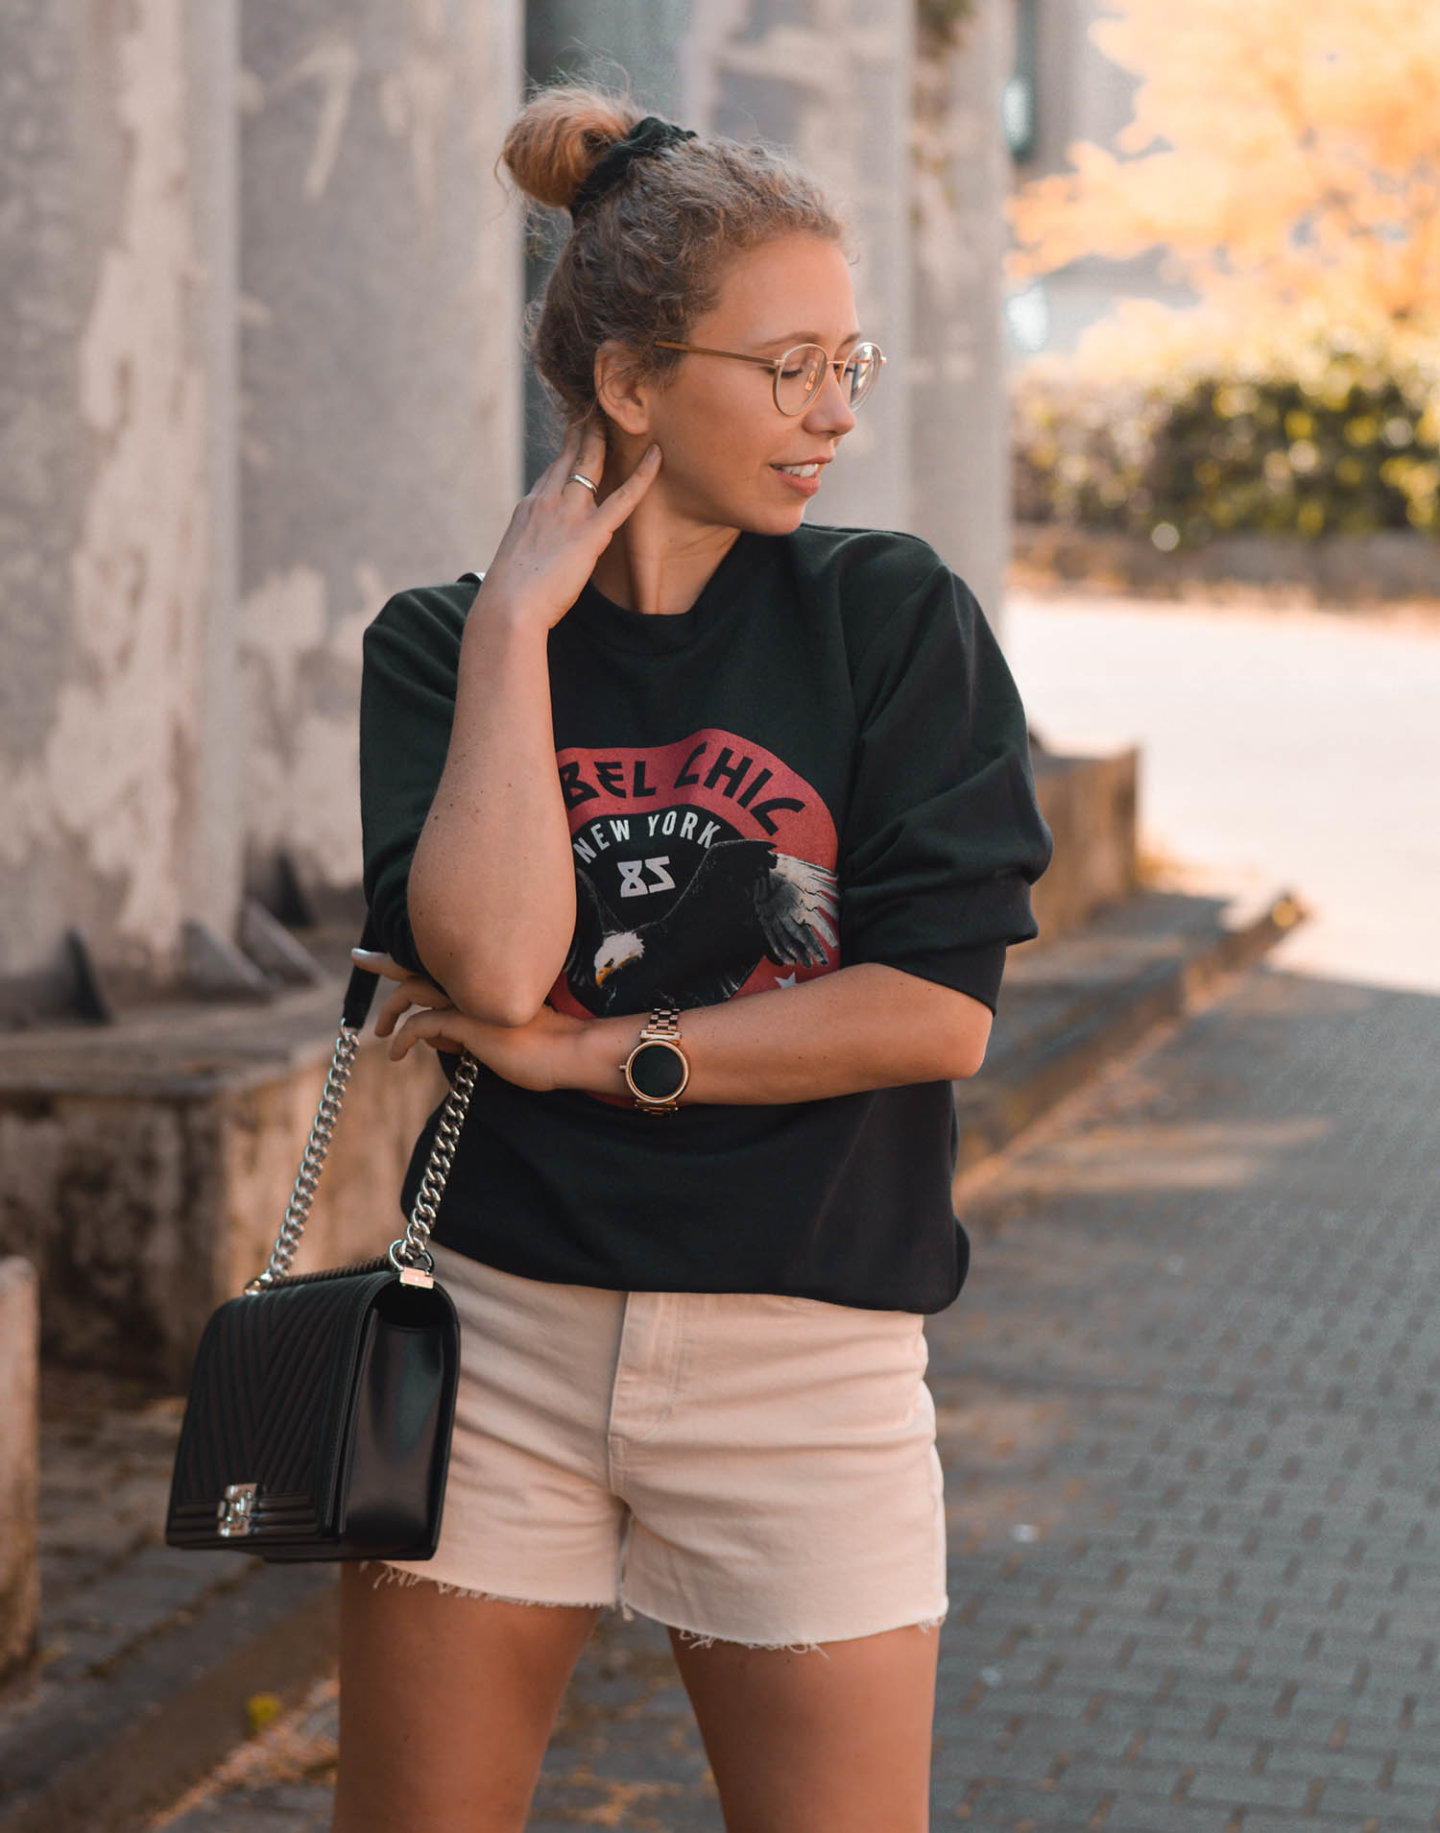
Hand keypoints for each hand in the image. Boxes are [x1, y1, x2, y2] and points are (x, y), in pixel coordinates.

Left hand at [350, 949, 591, 1091]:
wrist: (570, 1050)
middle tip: (360, 957)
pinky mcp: (467, 1022)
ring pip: (411, 989)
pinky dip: (402, 1039)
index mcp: (484, 979)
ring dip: (389, 1010)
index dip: (413, 957)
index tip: (392, 956)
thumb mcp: (500, 1031)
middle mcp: (473, 982)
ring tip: (378, 1032)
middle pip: (417, 963)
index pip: (439, 961)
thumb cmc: (544, 1045)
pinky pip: (420, 1026)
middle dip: (384, 961)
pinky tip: (396, 1054)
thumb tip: (439, 1035)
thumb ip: (470, 1026)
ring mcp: (469, 999)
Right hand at [475, 414, 660, 630]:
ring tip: (624, 416)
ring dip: (607, 437)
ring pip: (592, 462)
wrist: (507, 607)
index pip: (553, 471)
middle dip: (586, 430)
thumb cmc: (508, 596)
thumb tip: (540, 553)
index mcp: (529, 507)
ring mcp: (569, 512)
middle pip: (570, 455)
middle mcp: (547, 499)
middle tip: (601, 409)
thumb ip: (533, 545)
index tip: (577, 434)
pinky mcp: (590, 533)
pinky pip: (624, 498)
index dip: (567, 450)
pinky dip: (643, 475)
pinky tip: (657, 456)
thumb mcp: (517, 559)